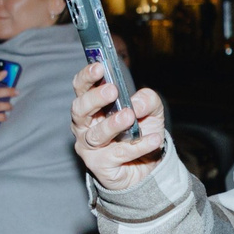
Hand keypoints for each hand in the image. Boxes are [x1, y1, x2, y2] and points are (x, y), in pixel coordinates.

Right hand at [70, 60, 171, 189]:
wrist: (148, 166)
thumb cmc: (140, 132)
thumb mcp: (151, 110)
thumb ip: (147, 100)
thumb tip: (137, 104)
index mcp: (92, 105)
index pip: (81, 87)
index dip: (87, 76)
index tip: (99, 67)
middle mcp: (84, 125)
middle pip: (79, 109)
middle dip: (94, 99)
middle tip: (112, 91)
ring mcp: (89, 147)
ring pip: (96, 135)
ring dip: (113, 124)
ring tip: (130, 116)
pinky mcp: (99, 165)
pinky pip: (118, 154)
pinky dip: (138, 146)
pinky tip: (153, 139)